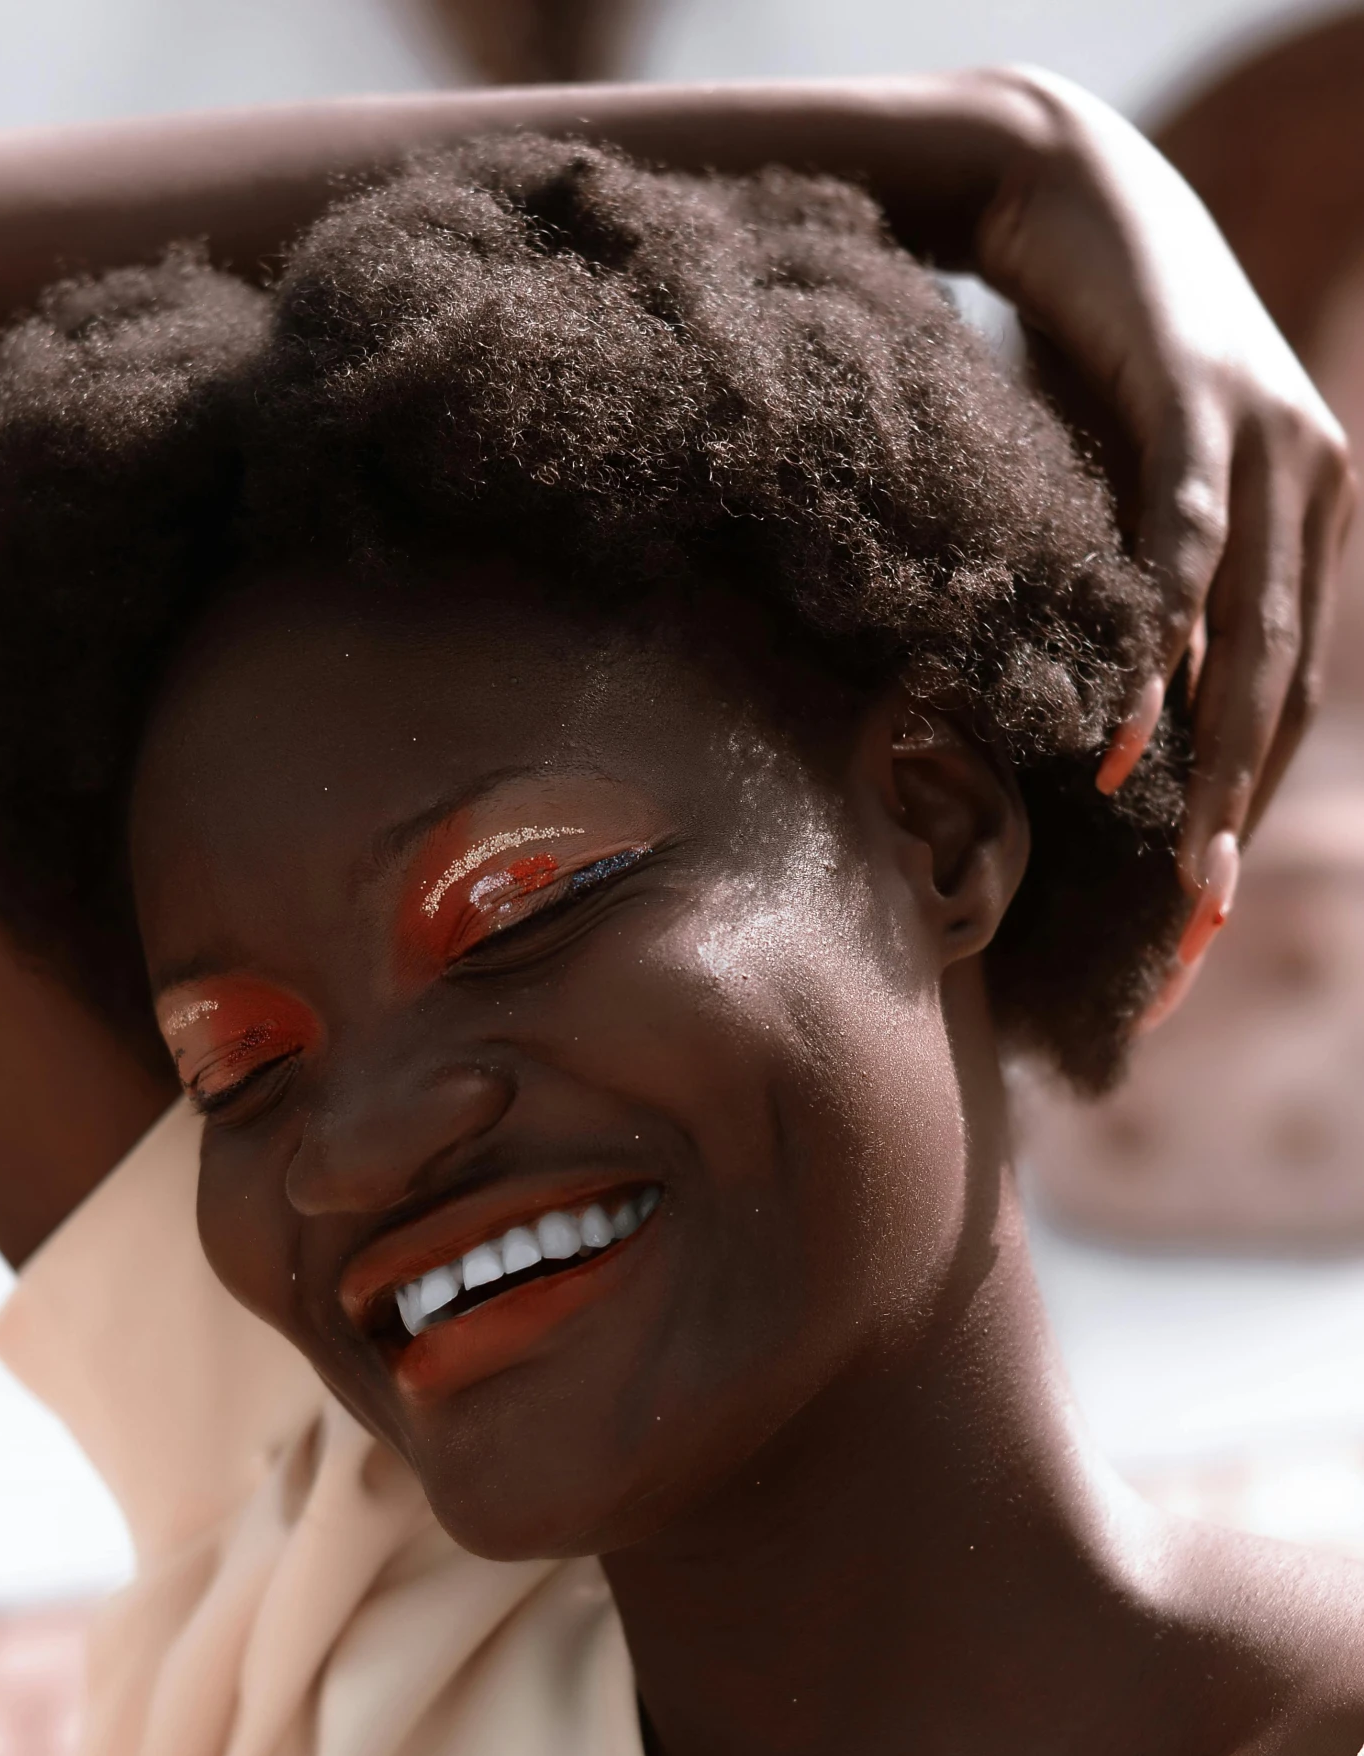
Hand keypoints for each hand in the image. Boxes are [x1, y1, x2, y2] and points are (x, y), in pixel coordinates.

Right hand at [973, 69, 1355, 894]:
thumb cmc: (1098, 359)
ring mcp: (1271, 442)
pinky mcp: (1199, 404)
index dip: (1248, 810)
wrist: (1072, 192)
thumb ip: (1165, 602)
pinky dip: (1162, 654)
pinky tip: (1130, 743)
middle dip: (1241, 819)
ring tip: (1182, 869)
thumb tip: (1137, 728)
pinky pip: (1187, 552)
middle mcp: (1320, 486)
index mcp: (1315, 521)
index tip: (1196, 916)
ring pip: (1255, 639)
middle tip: (1196, 928)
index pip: (1292, 696)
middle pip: (1288, 688)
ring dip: (1219, 766)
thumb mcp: (1141, 502)